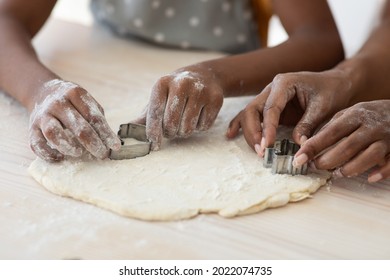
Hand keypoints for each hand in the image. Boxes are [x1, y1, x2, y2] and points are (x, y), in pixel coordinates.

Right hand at [29, 79, 120, 161]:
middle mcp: (58, 103)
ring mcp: (43, 115)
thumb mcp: (87, 103)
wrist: (42, 92)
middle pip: (77, 125)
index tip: (115, 146)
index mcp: (75, 94)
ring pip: (53, 132)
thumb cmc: (73, 103)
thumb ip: (98, 120)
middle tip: (101, 154)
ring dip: (68, 146)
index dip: (106, 133)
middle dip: (92, 142)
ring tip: (79, 153)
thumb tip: (112, 143)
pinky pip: (36, 143)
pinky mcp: (31, 127)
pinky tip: (60, 158)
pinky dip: (48, 153)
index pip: (93, 116)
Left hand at [136, 67, 223, 149]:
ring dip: (184, 131)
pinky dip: (199, 127)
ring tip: (184, 122)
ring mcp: (201, 91)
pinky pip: (203, 126)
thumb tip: (128, 128)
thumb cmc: (175, 92)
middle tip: (172, 130)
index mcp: (163, 83)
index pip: (155, 112)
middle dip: (170, 133)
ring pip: (188, 128)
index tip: (154, 145)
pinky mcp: (216, 99)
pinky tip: (198, 116)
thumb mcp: (160, 97)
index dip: (153, 132)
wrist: (205, 76)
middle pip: (171, 124)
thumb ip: (146, 115)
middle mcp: (182, 84)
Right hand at [227, 70, 352, 154]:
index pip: (270, 108)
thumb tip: (298, 145)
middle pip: (252, 110)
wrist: (335, 83)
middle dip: (253, 132)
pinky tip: (231, 135)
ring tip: (257, 151)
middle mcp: (271, 89)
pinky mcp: (268, 107)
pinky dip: (240, 125)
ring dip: (249, 133)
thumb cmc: (331, 91)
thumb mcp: (323, 107)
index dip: (267, 128)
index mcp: (284, 84)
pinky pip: (250, 115)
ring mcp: (268, 97)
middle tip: (261, 151)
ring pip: (249, 114)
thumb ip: (308, 124)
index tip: (267, 146)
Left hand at [294, 100, 389, 182]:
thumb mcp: (350, 113)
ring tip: (337, 174)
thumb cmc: (371, 114)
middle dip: (328, 161)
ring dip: (350, 169)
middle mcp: (371, 126)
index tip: (298, 159)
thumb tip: (309, 144)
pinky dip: (381, 172)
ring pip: (368, 157)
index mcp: (356, 115)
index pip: (330, 133)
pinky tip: (370, 178)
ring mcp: (387, 138)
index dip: (313, 147)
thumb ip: (332, 126)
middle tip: (315, 167)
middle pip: (347, 147)